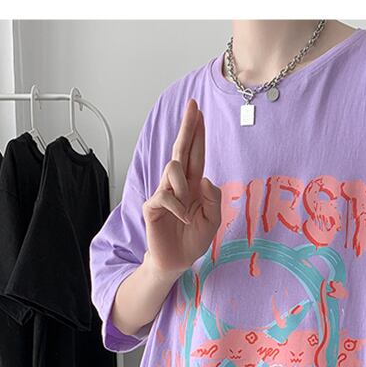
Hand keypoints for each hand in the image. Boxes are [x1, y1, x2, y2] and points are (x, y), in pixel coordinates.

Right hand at [143, 98, 221, 275]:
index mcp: (192, 185)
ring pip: (173, 169)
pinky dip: (178, 208)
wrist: (177, 261)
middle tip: (192, 105)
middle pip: (180, 149)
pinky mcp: (152, 206)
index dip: (196, 133)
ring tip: (188, 209)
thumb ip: (213, 199)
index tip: (197, 110)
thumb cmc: (193, 239)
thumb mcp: (212, 221)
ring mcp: (163, 193)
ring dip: (184, 186)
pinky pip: (166, 196)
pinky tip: (182, 219)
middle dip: (187, 127)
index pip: (194, 154)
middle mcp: (177, 184)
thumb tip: (204, 178)